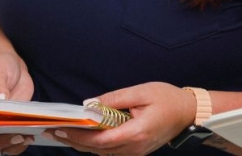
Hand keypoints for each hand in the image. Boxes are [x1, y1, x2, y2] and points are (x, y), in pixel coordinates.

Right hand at [0, 51, 35, 154]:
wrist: (12, 67)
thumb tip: (1, 99)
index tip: (3, 127)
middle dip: (2, 142)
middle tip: (19, 135)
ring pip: (2, 147)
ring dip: (14, 145)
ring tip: (28, 135)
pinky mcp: (12, 127)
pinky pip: (15, 143)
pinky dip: (23, 143)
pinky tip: (32, 134)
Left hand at [41, 82, 194, 155]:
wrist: (188, 111)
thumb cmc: (166, 98)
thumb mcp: (138, 92)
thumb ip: (112, 99)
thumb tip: (89, 105)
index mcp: (137, 132)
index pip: (101, 140)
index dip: (78, 137)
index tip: (61, 129)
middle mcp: (136, 147)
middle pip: (99, 149)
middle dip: (74, 141)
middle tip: (53, 131)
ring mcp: (137, 151)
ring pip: (104, 153)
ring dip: (82, 145)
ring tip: (62, 133)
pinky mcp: (137, 149)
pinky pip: (112, 151)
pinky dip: (95, 145)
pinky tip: (83, 136)